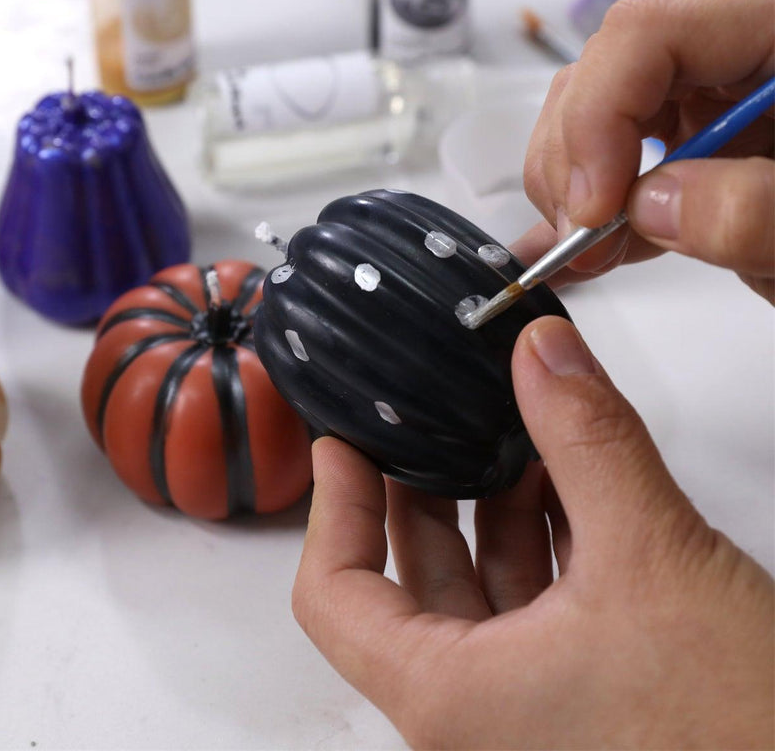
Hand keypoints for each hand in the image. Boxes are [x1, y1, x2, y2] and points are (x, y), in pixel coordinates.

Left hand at [292, 317, 773, 748]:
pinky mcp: (588, 711)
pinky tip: (574, 492)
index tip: (345, 443)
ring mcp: (532, 720)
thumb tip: (543, 355)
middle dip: (422, 492)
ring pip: (482, 598)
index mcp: (450, 699)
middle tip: (426, 422)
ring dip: (495, 512)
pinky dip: (547, 549)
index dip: (334, 507)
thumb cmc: (737, 742)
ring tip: (512, 438)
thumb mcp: (652, 558)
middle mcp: (476, 720)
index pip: (334, 595)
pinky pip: (540, 617)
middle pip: (409, 584)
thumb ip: (589, 441)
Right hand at [520, 0, 773, 300]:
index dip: (596, 115)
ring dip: (573, 191)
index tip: (592, 208)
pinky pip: (619, 169)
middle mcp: (734, 63)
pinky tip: (567, 251)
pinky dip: (586, 214)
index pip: (645, 34)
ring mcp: (712, 110)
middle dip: (574, 161)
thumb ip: (755, 208)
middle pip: (604, 77)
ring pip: (596, 121)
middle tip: (582, 239)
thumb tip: (648, 204)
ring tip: (587, 252)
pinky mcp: (700, 158)